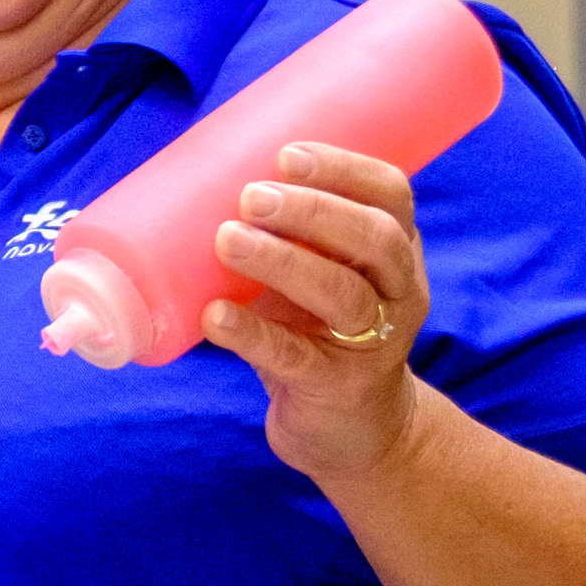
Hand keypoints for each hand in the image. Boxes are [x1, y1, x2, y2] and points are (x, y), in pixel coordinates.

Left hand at [204, 140, 429, 482]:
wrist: (352, 431)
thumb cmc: (317, 333)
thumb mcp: (314, 277)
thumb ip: (279, 236)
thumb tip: (190, 179)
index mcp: (393, 253)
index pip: (391, 195)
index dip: (345, 168)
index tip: (286, 154)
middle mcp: (396, 293)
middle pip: (374, 239)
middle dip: (313, 210)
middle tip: (252, 196)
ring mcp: (372, 344)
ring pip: (342, 296)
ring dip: (282, 261)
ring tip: (227, 238)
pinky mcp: (336, 389)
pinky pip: (296, 357)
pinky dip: (252, 333)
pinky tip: (215, 316)